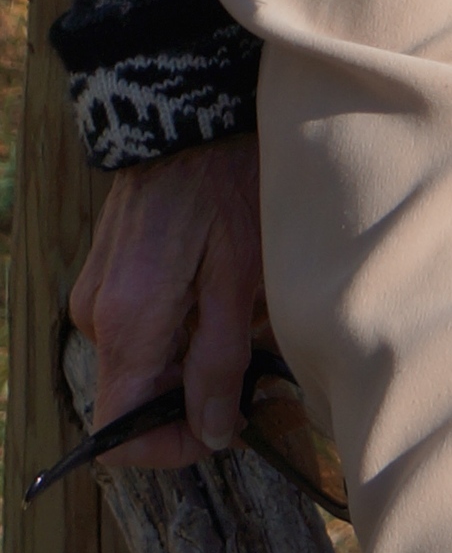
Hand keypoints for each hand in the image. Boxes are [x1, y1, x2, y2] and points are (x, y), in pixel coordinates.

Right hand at [67, 134, 263, 470]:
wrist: (188, 105)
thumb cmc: (225, 182)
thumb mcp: (240, 277)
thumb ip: (221, 363)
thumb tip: (214, 433)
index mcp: (126, 324)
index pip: (117, 433)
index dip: (168, 446)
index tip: (222, 426)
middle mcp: (97, 315)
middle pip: (134, 396)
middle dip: (192, 394)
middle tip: (253, 363)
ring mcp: (97, 290)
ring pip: (141, 360)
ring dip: (189, 355)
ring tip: (241, 312)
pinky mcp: (108, 271)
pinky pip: (137, 324)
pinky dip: (176, 324)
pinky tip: (216, 286)